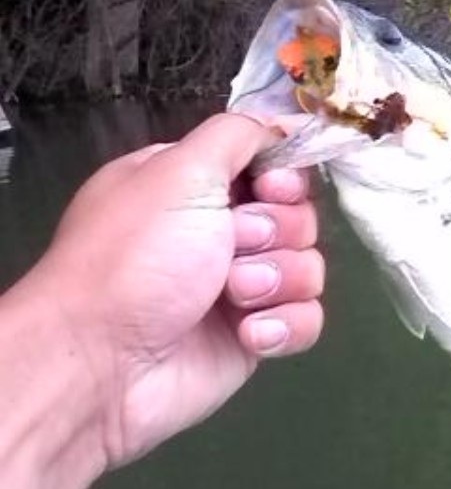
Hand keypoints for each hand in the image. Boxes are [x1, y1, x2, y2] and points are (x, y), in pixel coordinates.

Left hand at [30, 113, 323, 467]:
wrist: (104, 362)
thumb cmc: (137, 256)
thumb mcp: (179, 169)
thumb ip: (236, 134)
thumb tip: (281, 126)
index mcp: (196, 186)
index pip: (271, 166)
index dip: (283, 176)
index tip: (268, 188)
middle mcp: (219, 232)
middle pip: (299, 215)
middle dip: (277, 231)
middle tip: (234, 246)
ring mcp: (240, 287)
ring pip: (308, 267)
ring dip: (277, 280)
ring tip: (233, 297)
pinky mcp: (254, 337)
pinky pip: (305, 319)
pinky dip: (285, 325)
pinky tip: (251, 335)